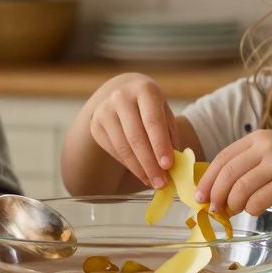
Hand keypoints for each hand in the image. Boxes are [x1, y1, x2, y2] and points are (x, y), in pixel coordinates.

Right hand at [87, 73, 180, 188]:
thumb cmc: (151, 109)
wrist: (125, 97)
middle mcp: (121, 97)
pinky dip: (129, 165)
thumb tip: (176, 165)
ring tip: (153, 182)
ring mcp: (105, 110)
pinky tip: (141, 173)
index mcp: (144, 90)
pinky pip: (114, 151)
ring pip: (123, 147)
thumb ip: (171, 137)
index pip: (152, 121)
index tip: (168, 166)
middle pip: (136, 137)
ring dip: (140, 169)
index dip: (160, 145)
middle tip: (161, 183)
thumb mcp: (165, 115)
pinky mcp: (95, 125)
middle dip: (150, 164)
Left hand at [195, 130, 271, 215]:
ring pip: (240, 189)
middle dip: (216, 195)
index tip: (200, 195)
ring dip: (232, 205)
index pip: (223, 157)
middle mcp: (268, 147)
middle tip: (213, 209)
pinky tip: (255, 211)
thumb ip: (250, 162)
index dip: (208, 178)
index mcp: (260, 137)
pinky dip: (251, 210)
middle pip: (228, 174)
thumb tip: (218, 188)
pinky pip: (257, 201)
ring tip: (233, 211)